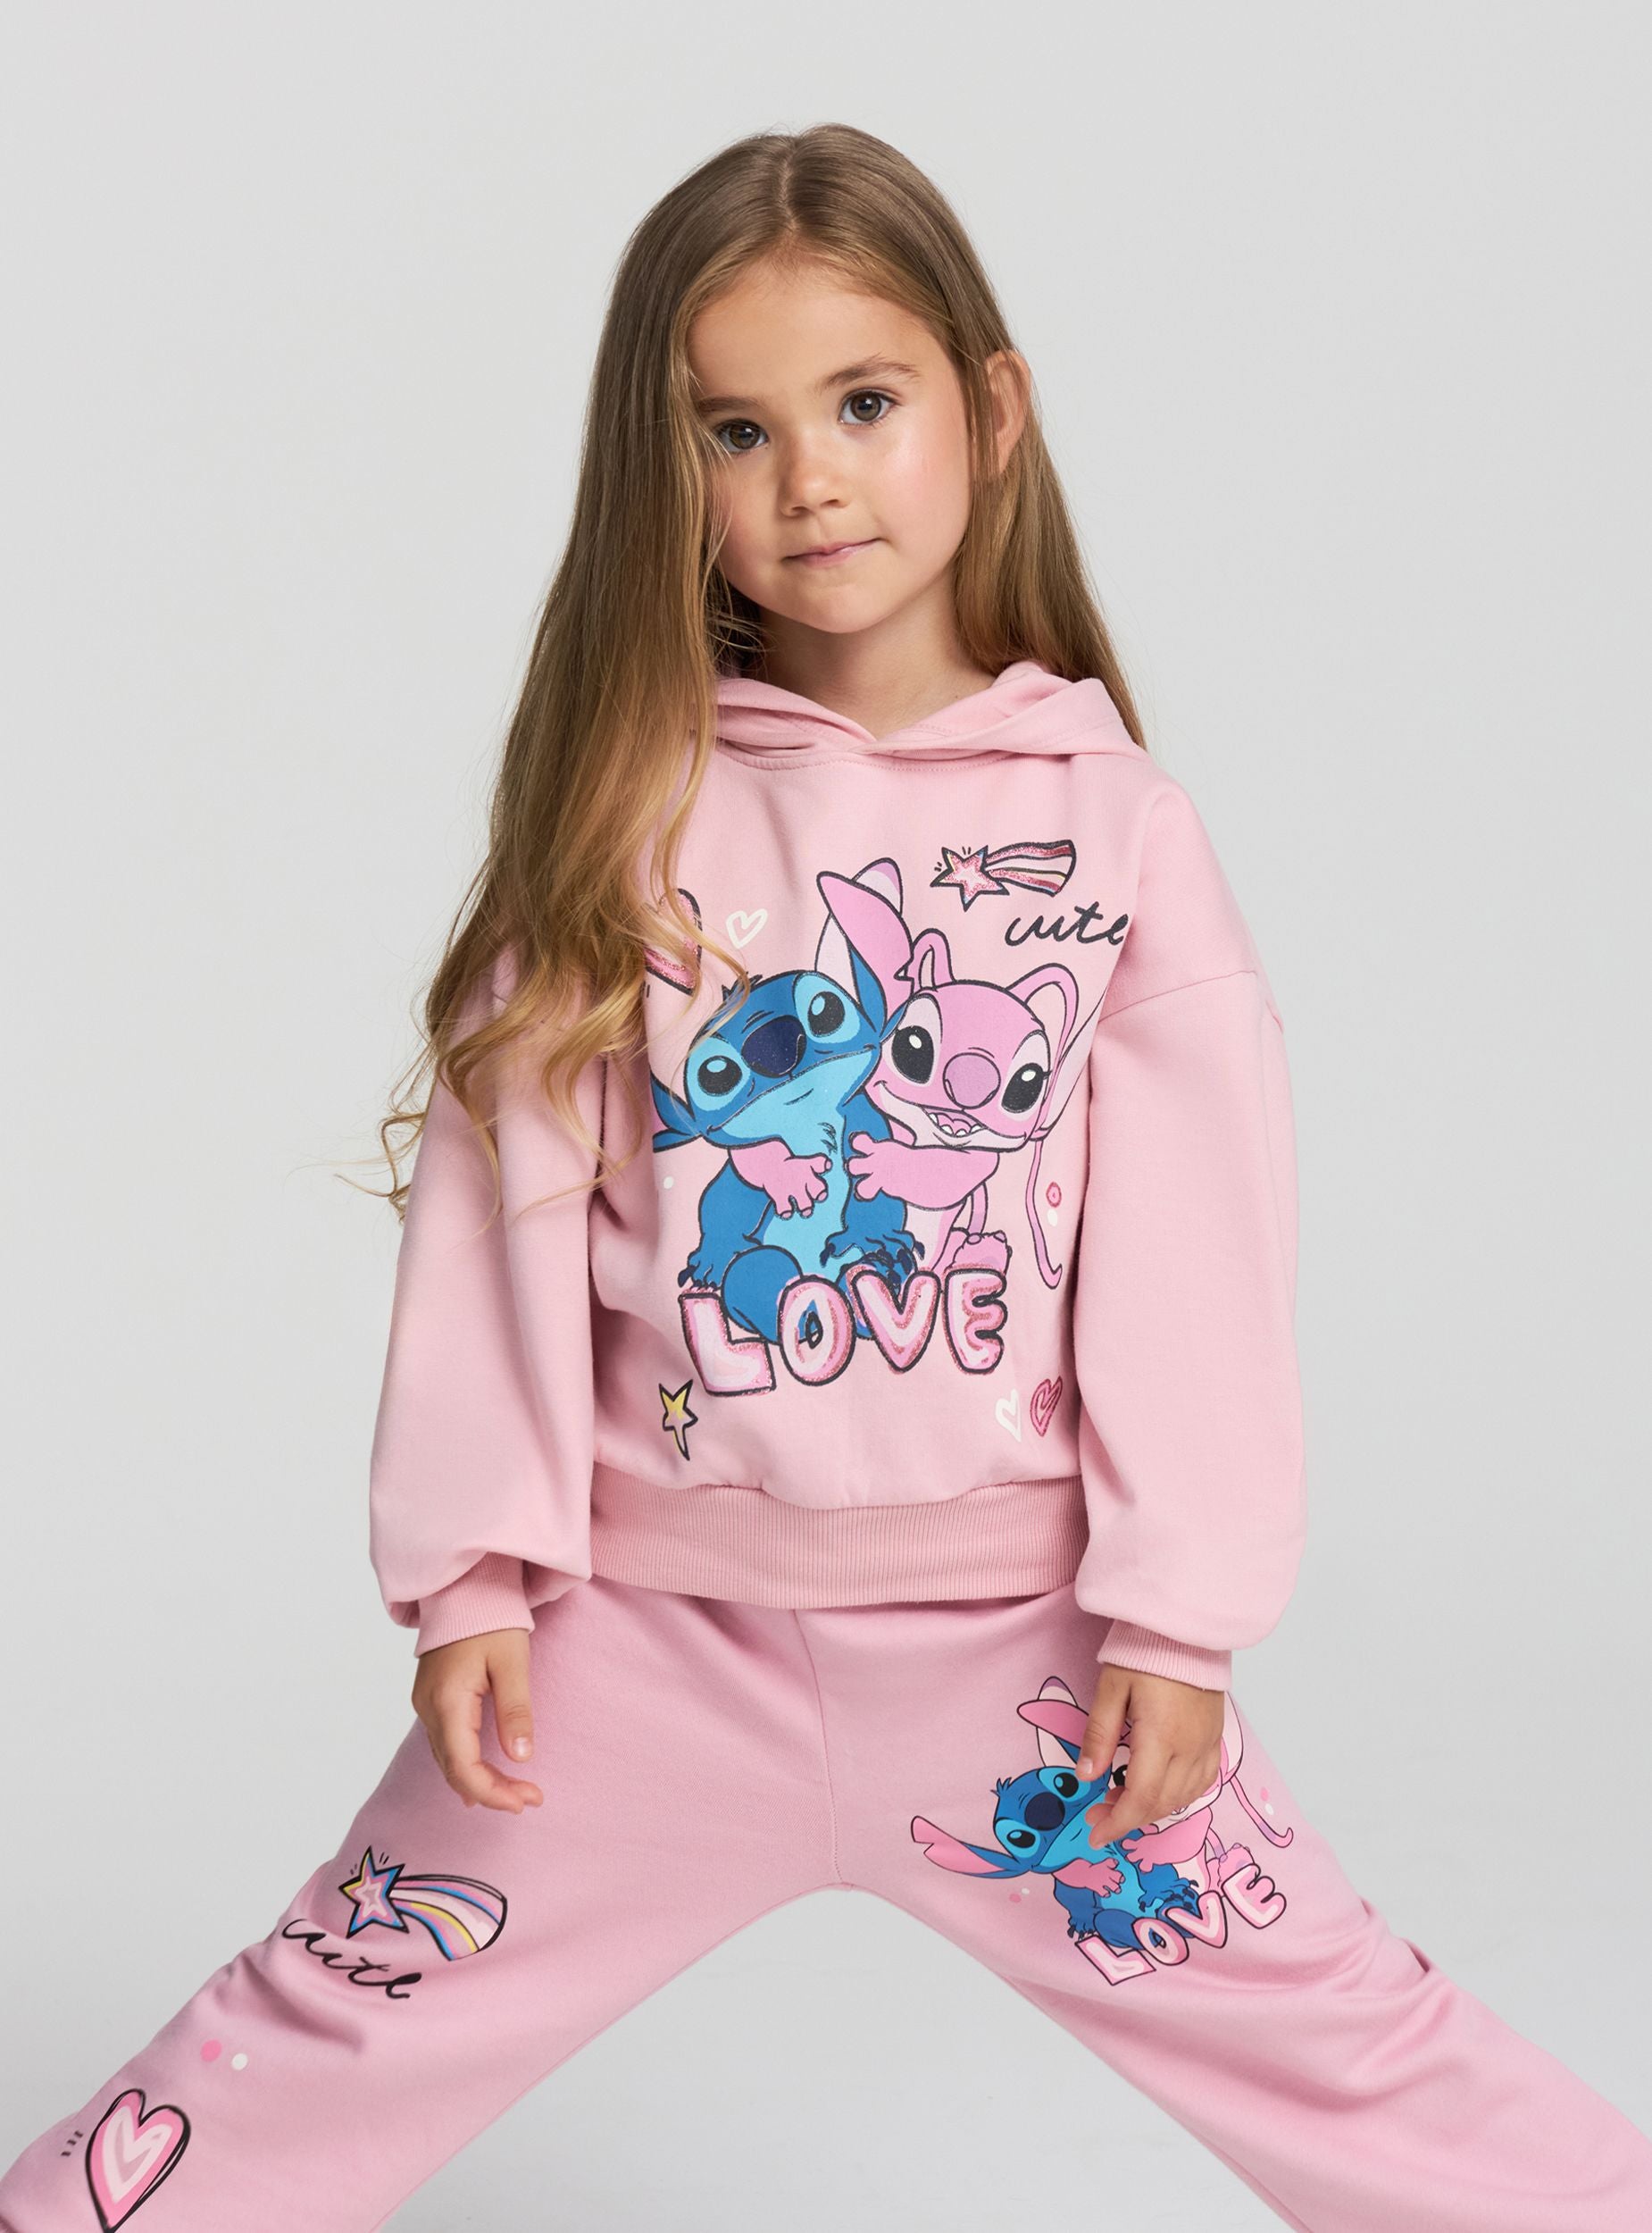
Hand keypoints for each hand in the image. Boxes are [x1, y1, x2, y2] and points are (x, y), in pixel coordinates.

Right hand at [411, 1628, 543, 1812]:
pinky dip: (467, 1764)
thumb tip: (522, 1758)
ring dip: (480, 1780)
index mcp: (448, 1701)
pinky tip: (485, 1777)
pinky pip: (445, 1745)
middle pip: (454, 1770)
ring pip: (448, 1760)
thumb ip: (515, 1711)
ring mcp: (426, 1704)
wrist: (463, 1587)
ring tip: (516, 1792)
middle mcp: (429, 1708)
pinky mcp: (431, 1699)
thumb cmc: (490, 1618)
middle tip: (529, 1798)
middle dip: (491, 1791)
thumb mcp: (513, 1662)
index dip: (493, 1792)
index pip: (464, 1767)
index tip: (526, 1800)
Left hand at [1074, 1661, 1222, 1847]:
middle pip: (1161, 1803)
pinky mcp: (1216, 1736)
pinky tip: (1160, 1789)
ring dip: (1152, 1808)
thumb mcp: (1111, 1688)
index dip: (1117, 1823)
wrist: (1185, 1626)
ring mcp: (1208, 1744)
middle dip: (1128, 1817)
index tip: (1095, 1835)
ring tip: (1121, 1797)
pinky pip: (1203, 1780)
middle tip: (1099, 1812)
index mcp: (1161, 1737)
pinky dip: (1180, 1795)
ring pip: (1184, 1797)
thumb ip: (1099, 1735)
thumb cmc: (1143, 1653)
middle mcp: (1189, 1748)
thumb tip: (1085, 1777)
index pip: (1140, 1797)